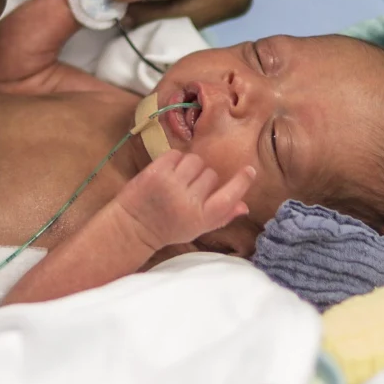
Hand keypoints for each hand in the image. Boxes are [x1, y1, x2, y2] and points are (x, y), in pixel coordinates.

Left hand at [114, 150, 253, 253]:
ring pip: (195, 161)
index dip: (242, 182)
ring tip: (180, 179)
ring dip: (190, 167)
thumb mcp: (198, 228)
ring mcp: (171, 184)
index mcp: (202, 217)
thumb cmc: (169, 228)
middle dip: (204, 178)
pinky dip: (175, 160)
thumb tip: (245, 205)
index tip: (250, 170)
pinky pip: (176, 154)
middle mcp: (188, 201)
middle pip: (211, 175)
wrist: (133, 227)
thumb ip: (222, 216)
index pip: (229, 196)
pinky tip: (169, 172)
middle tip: (191, 188)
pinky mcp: (156, 172)